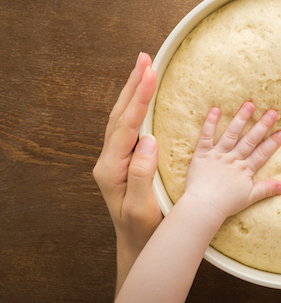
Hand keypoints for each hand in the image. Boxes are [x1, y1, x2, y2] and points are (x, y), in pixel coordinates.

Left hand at [93, 53, 162, 292]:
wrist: (137, 244)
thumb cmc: (144, 230)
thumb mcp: (143, 208)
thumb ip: (142, 175)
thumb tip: (148, 139)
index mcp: (112, 169)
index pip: (126, 126)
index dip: (138, 98)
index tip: (150, 73)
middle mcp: (109, 160)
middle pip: (119, 115)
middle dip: (132, 85)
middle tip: (145, 58)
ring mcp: (115, 159)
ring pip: (121, 118)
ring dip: (132, 91)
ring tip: (144, 67)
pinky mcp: (124, 159)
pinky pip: (129, 127)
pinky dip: (136, 106)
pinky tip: (143, 95)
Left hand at [182, 102, 280, 218]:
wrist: (204, 207)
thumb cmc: (226, 204)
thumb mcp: (249, 197)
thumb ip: (266, 189)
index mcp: (244, 169)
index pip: (262, 153)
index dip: (273, 142)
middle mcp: (233, 159)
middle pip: (249, 140)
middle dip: (262, 125)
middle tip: (273, 112)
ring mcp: (218, 155)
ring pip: (231, 134)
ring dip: (240, 119)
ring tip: (249, 105)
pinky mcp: (202, 154)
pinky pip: (206, 136)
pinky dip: (210, 123)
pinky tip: (215, 109)